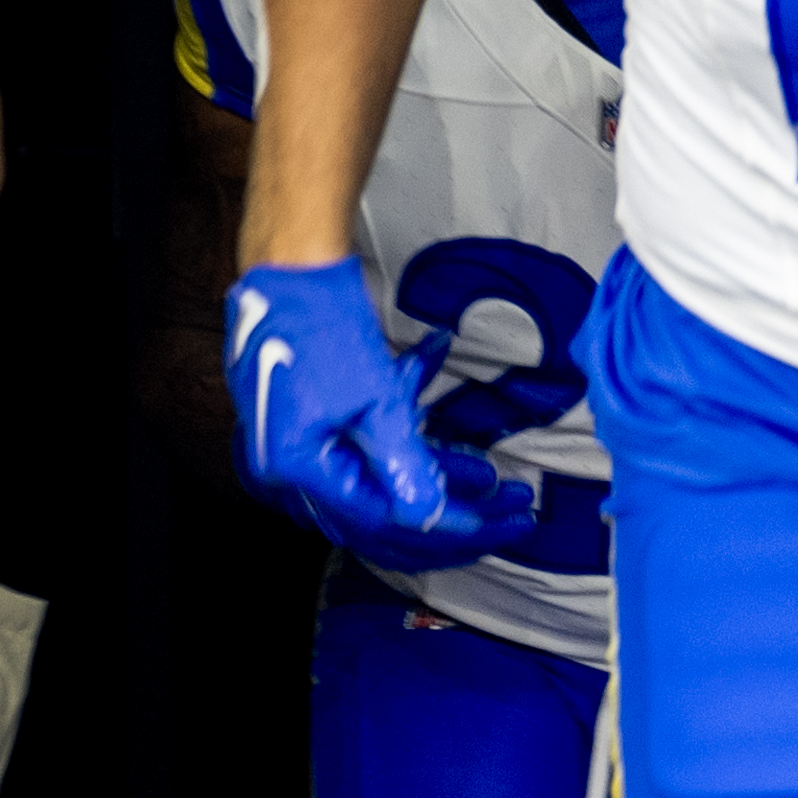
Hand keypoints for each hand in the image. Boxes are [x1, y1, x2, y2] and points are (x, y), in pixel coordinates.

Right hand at [224, 255, 539, 575]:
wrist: (286, 272)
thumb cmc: (324, 325)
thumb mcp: (373, 395)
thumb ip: (400, 459)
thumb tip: (430, 515)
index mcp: (298, 468)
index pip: (384, 516)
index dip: (449, 520)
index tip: (502, 516)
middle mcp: (289, 477)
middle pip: (383, 525)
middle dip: (453, 522)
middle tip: (511, 514)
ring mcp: (294, 461)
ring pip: (377, 504)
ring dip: (435, 497)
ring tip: (490, 485)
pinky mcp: (306, 442)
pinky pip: (363, 476)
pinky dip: (408, 469)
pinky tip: (448, 460)